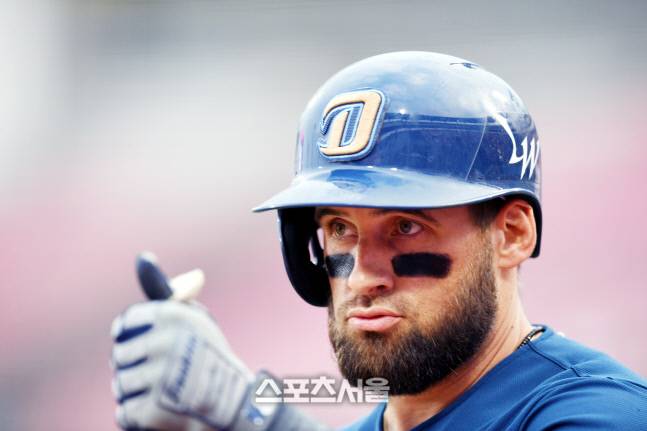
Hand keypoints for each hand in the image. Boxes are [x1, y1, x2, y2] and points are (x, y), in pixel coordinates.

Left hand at [110, 256, 253, 429]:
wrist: (236, 408)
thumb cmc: (209, 359)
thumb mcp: (193, 320)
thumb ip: (166, 293)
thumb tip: (142, 258)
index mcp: (172, 315)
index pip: (124, 325)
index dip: (135, 339)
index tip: (153, 348)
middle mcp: (166, 342)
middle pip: (118, 356)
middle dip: (137, 368)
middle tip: (167, 374)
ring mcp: (159, 378)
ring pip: (120, 386)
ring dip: (138, 394)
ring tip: (167, 394)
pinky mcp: (153, 411)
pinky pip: (125, 414)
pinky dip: (140, 418)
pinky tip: (164, 412)